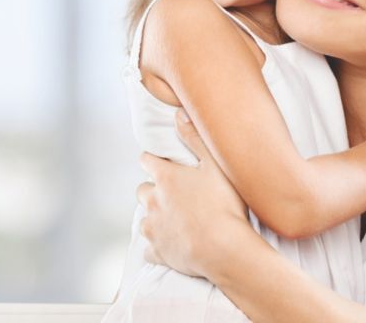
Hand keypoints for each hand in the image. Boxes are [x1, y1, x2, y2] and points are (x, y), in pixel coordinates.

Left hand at [137, 110, 248, 277]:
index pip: (147, 160)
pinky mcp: (157, 252)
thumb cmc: (224, 204)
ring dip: (155, 216)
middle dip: (153, 188)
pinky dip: (158, 244)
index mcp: (166, 178)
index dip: (153, 159)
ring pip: (144, 218)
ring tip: (174, 218)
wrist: (224, 248)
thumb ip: (195, 138)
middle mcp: (153, 201)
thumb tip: (178, 113)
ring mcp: (153, 228)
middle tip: (173, 192)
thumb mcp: (215, 164)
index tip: (162, 161)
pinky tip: (172, 243)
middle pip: (142, 190)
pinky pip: (150, 248)